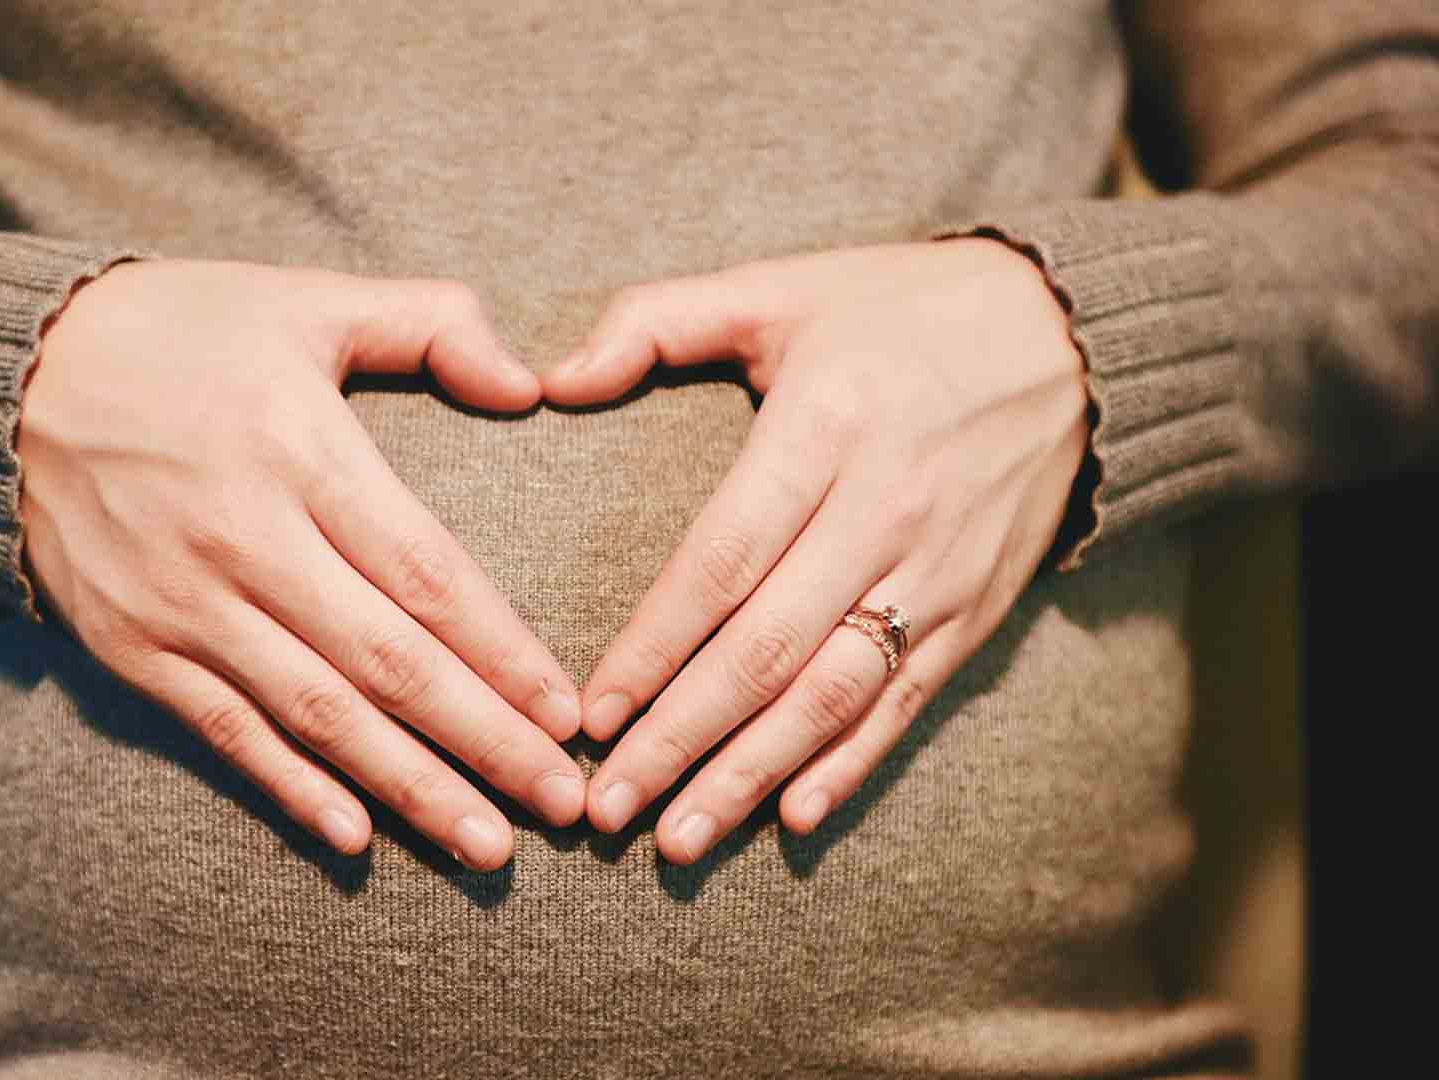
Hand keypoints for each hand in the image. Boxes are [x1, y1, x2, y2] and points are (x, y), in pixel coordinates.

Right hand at [20, 260, 584, 869]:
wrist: (9, 374)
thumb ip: (429, 324)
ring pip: (318, 715)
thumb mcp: (305, 300)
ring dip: (410, 787)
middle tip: (563, 806)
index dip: (503, 653)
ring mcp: (183, 604)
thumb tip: (529, 384)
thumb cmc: (178, 331)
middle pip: (388, 663)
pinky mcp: (132, 646)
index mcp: (299, 449)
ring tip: (489, 845)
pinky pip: (225, 732)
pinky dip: (291, 788)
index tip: (568, 714)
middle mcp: (244, 539)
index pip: (426, 574)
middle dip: (486, 742)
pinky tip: (356, 838)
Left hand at [544, 240, 1089, 862]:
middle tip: (608, 808)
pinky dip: (851, 765)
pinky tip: (792, 818)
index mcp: (826, 427)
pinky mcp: (978, 608)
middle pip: (768, 649)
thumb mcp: (779, 287)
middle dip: (680, 738)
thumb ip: (657, 322)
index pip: (723, 559)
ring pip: (834, 694)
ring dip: (751, 775)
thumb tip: (552, 379)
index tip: (591, 714)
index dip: (654, 645)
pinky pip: (907, 701)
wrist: (1073, 336)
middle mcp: (886, 509)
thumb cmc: (898, 312)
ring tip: (678, 840)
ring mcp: (939, 569)